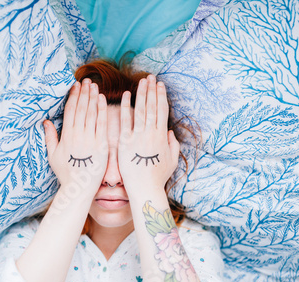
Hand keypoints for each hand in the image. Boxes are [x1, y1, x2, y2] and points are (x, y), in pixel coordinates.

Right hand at [44, 79, 107, 194]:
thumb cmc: (66, 174)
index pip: (70, 111)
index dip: (73, 97)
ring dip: (92, 97)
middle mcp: (77, 135)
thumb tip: (45, 121)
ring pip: (91, 113)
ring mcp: (90, 140)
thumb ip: (50, 137)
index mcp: (66, 136)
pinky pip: (102, 124)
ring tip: (93, 85)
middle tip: (85, 80)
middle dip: (83, 93)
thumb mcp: (53, 155)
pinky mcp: (101, 145)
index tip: (75, 86)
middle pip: (80, 109)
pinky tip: (102, 99)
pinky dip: (102, 110)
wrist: (79, 188)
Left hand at [118, 75, 179, 194]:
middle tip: (151, 77)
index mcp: (162, 136)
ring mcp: (138, 136)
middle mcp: (151, 133)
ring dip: (142, 94)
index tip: (160, 85)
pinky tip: (126, 95)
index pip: (162, 111)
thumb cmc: (157, 177)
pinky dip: (126, 107)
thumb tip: (170, 133)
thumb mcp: (172, 161)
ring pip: (141, 110)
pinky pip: (125, 121)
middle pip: (152, 106)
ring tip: (142, 81)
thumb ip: (173, 145)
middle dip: (152, 90)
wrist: (144, 188)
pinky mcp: (125, 142)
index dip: (161, 96)